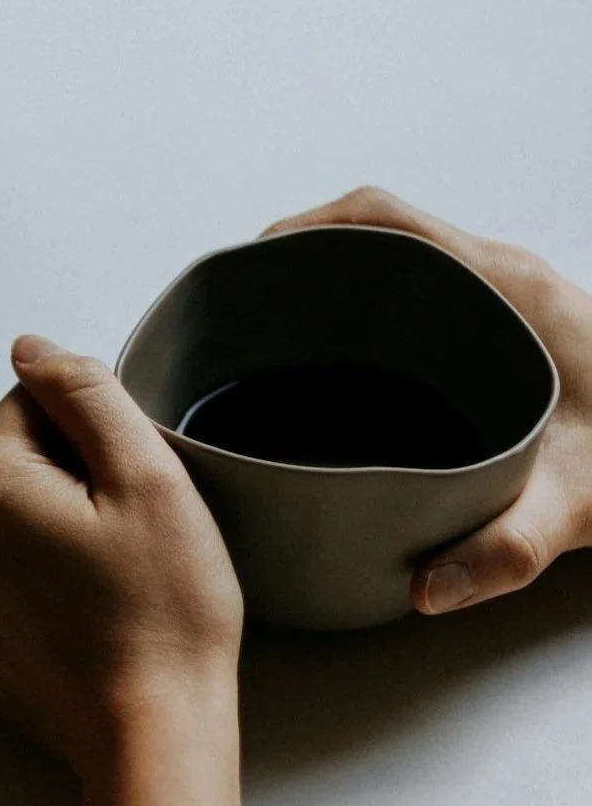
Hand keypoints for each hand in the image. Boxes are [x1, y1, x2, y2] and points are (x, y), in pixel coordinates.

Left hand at [0, 336, 244, 805]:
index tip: (124, 497)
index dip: (95, 442)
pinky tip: (75, 618)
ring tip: (100, 585)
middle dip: (65, 486)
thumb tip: (29, 349)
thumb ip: (83, 391)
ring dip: (43, 534)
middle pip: (11, 464)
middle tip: (120, 545)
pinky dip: (27, 585)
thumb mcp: (147, 475)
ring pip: (0, 521)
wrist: (150, 734)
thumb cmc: (161, 612)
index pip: (34, 407)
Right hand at [266, 187, 591, 614]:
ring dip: (340, 280)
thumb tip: (421, 587)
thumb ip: (503, 550)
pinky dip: (376, 304)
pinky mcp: (519, 319)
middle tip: (247, 310)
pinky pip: (427, 286)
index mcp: (503, 286)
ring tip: (280, 334)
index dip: (301, 230)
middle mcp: (504, 275)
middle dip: (302, 259)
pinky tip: (352, 365)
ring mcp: (512, 292)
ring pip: (401, 255)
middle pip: (377, 229)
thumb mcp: (580, 506)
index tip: (248, 266)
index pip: (380, 218)